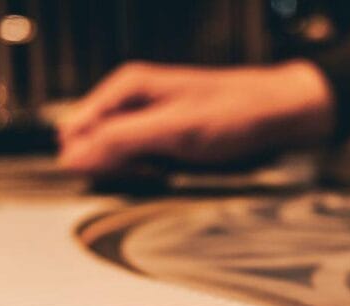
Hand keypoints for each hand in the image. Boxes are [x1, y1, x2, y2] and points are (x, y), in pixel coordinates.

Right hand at [57, 60, 334, 173]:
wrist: (277, 115)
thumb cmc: (233, 113)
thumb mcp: (172, 129)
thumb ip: (120, 140)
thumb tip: (73, 156)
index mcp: (126, 87)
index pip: (78, 130)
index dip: (90, 158)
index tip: (115, 174)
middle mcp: (132, 101)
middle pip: (95, 146)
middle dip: (115, 167)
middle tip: (149, 172)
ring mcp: (148, 120)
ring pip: (119, 158)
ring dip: (136, 173)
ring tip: (166, 170)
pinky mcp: (164, 139)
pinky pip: (142, 163)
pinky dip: (153, 174)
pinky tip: (172, 173)